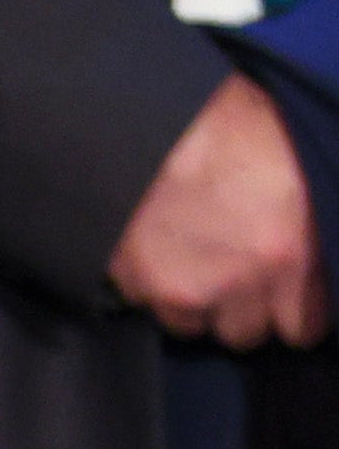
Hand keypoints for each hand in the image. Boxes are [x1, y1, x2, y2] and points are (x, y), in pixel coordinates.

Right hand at [115, 69, 324, 348]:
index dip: (299, 309)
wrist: (156, 115)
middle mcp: (237, 284)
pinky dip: (154, 285)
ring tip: (197, 257)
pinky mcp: (134, 283)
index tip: (293, 293)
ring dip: (198, 302)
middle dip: (247, 307)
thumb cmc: (237, 126)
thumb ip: (315, 223)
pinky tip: (162, 246)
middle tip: (243, 268)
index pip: (305, 328)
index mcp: (292, 254)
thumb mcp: (304, 164)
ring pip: (194, 325)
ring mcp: (179, 289)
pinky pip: (148, 304)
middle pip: (246, 333)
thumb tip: (314, 250)